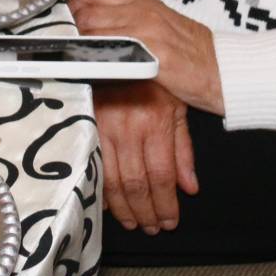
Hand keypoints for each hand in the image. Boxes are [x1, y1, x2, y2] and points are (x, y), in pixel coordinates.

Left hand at [69, 0, 225, 115]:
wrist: (229, 71)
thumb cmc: (196, 55)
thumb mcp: (162, 29)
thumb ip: (132, 24)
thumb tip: (98, 30)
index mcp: (145, 4)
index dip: (74, 4)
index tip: (61, 21)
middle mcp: (144, 12)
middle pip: (89, 9)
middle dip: (68, 25)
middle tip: (57, 42)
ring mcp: (148, 32)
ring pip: (96, 28)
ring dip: (75, 42)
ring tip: (64, 56)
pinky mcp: (155, 55)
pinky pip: (115, 51)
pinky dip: (95, 58)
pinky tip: (86, 67)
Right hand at [92, 78, 197, 234]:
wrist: (115, 47)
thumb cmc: (150, 74)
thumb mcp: (176, 106)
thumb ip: (183, 148)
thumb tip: (190, 187)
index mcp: (155, 122)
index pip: (162, 176)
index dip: (166, 205)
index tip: (170, 221)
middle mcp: (128, 127)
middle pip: (136, 183)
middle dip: (145, 212)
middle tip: (151, 228)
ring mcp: (103, 125)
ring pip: (112, 179)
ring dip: (124, 207)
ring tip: (133, 222)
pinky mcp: (85, 123)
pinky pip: (92, 164)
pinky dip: (99, 188)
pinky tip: (107, 203)